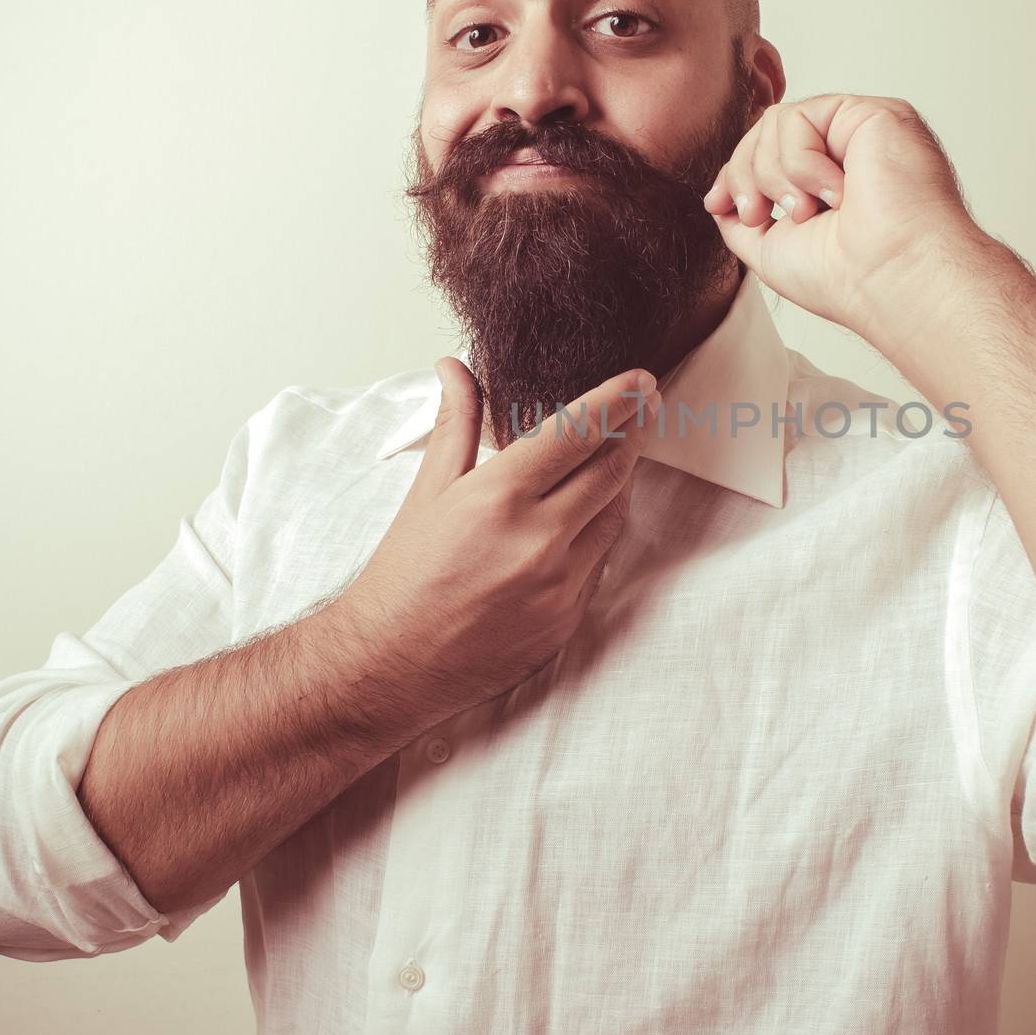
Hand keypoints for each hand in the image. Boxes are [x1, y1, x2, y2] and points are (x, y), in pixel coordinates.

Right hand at [330, 359, 658, 720]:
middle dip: (634, 431)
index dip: (617, 400)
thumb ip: (457, 424)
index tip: (642, 379)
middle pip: (612, 470)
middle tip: (646, 405)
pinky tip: (592, 511)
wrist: (390, 666)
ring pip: (615, 515)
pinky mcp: (568, 620)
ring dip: (622, 480)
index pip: (576, 433)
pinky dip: (602, 529)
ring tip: (621, 451)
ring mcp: (559, 585)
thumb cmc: (402, 577)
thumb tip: (456, 368)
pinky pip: (601, 561)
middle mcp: (537, 541)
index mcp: (498, 500)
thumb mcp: (427, 492)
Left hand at [700, 94, 975, 340]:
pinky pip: (799, 117)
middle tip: (761, 216)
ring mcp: (861, 132)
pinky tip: (834, 193)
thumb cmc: (843, 278)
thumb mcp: (769, 248)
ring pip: (776, 122)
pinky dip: (800, 162)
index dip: (734, 173)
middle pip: (764, 133)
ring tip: (806, 211)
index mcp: (829, 182)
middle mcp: (847, 153)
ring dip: (774, 174)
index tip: (719, 204)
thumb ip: (742, 216)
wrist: (887, 279)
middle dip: (746, 175)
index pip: (767, 153)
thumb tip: (718, 195)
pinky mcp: (873, 114)